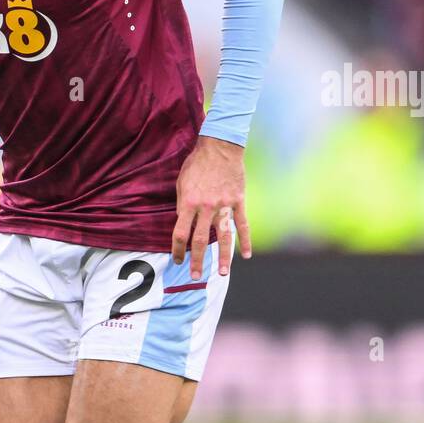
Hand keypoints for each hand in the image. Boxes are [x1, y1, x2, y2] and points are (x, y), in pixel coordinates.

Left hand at [171, 136, 251, 278]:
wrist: (220, 147)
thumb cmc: (197, 164)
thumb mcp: (181, 182)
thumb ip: (182, 204)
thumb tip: (183, 223)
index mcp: (188, 202)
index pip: (180, 233)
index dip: (177, 249)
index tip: (177, 260)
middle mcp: (206, 207)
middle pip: (200, 240)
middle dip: (197, 260)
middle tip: (195, 276)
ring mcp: (224, 205)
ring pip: (224, 237)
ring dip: (223, 257)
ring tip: (223, 274)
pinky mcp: (238, 201)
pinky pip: (243, 224)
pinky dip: (245, 241)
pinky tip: (246, 255)